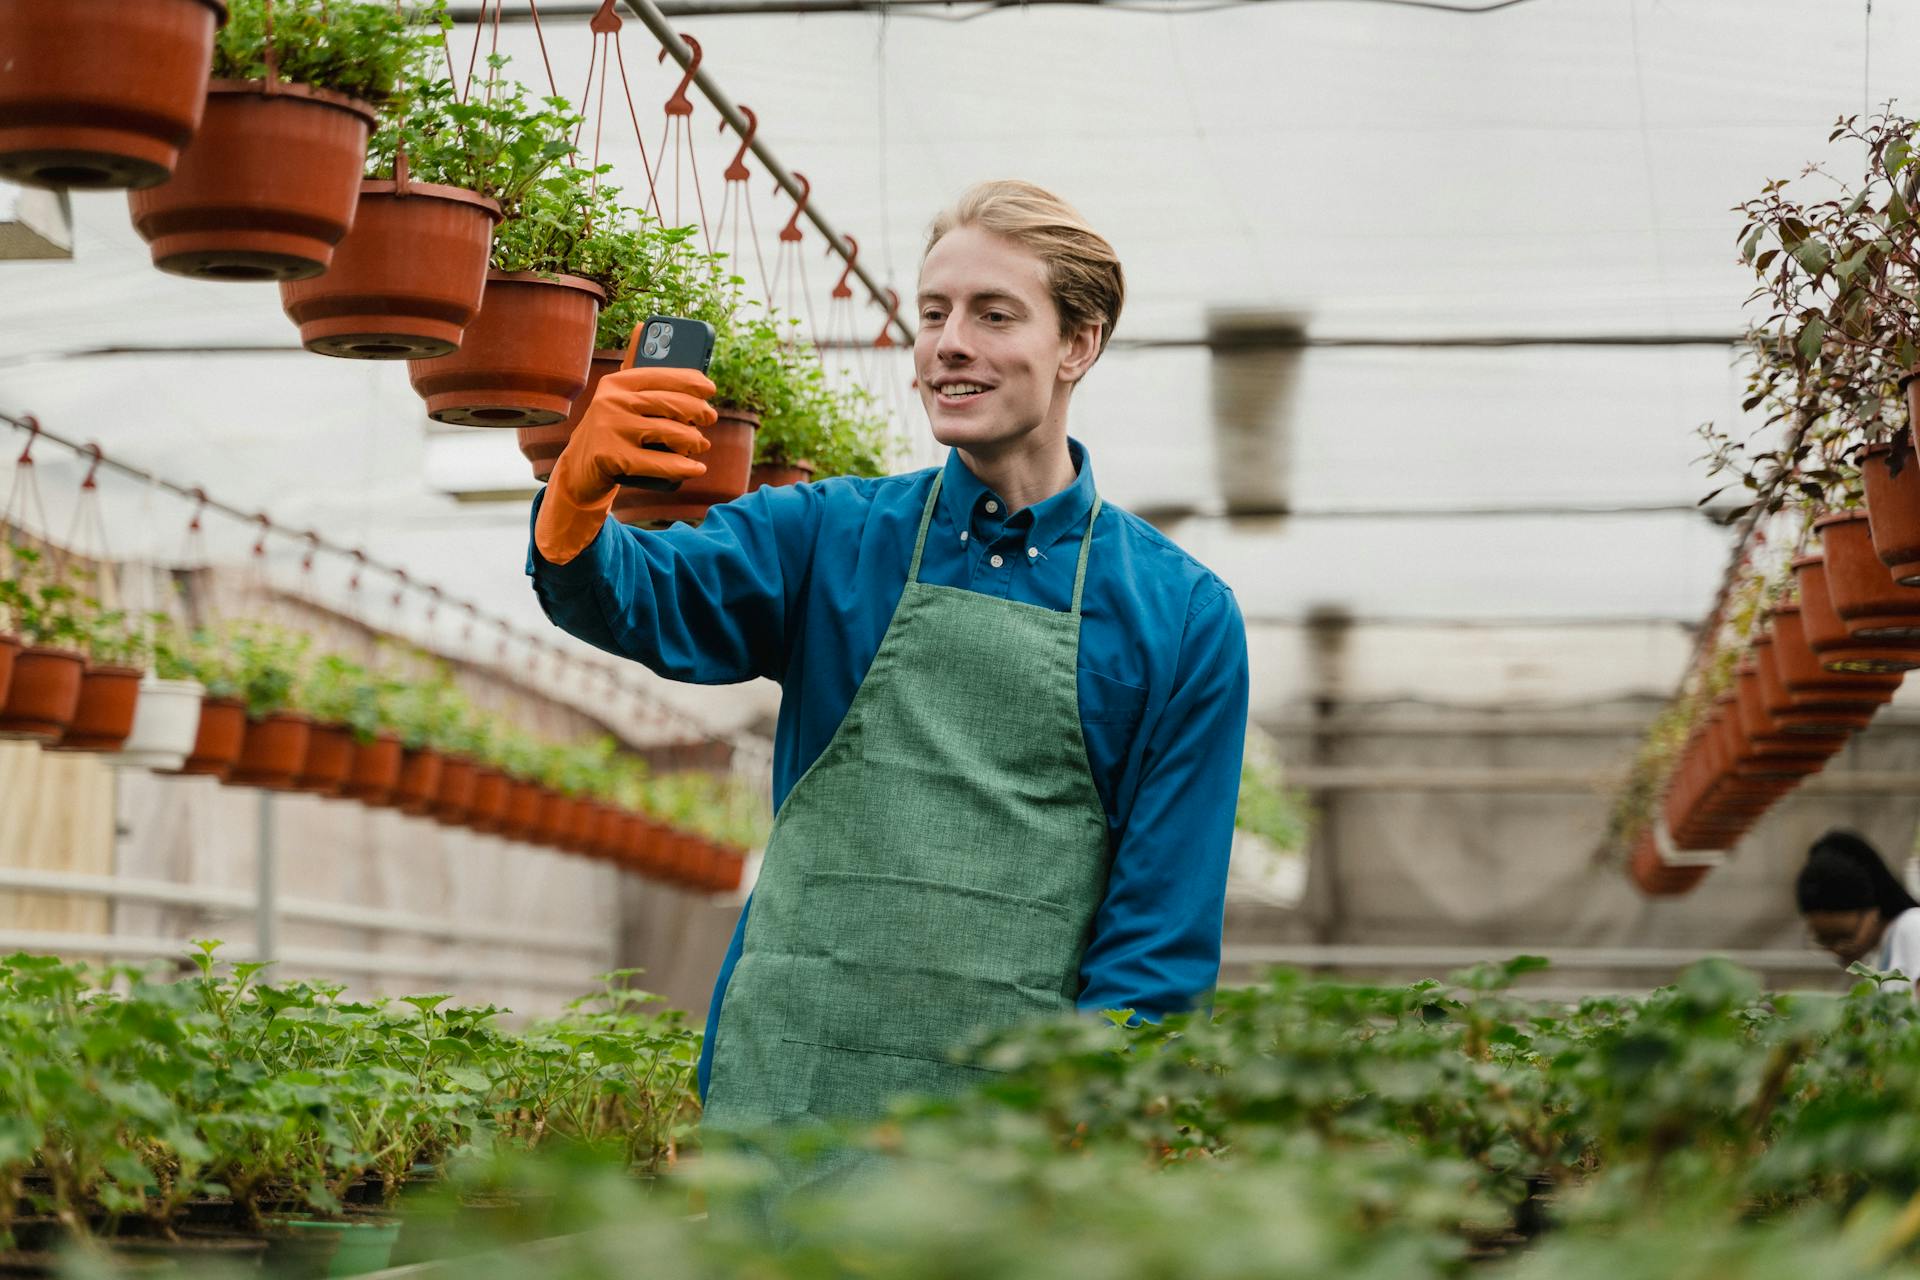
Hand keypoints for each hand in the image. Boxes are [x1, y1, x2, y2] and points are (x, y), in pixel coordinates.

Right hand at [563, 365, 717, 492]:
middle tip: (710, 417)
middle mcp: (611, 401)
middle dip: (698, 411)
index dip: (690, 381)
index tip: (710, 388)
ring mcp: (611, 429)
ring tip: (701, 444)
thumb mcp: (617, 397)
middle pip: (671, 403)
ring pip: (671, 433)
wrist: (579, 469)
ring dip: (694, 441)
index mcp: (616, 383)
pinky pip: (661, 462)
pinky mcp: (613, 458)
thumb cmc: (610, 429)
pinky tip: (697, 468)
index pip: (661, 375)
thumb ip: (632, 366)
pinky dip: (684, 467)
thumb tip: (640, 325)